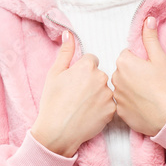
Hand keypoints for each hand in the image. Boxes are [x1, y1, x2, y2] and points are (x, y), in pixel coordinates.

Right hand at [31, 30, 115, 156]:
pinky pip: (109, 105)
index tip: (75, 82)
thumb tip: (68, 34)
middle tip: (77, 96)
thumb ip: (65, 52)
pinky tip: (89, 114)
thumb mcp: (54, 74)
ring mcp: (108, 95)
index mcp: (87, 66)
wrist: (57, 131)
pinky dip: (102, 109)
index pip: (91, 61)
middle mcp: (101, 78)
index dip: (82, 71)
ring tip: (83, 106)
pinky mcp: (112, 111)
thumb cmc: (53, 102)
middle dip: (91, 82)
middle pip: (100, 75)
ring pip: (105, 90)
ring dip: (98, 95)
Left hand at [111, 16, 165, 136]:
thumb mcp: (161, 59)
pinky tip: (143, 106)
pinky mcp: (119, 112)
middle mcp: (115, 78)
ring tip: (147, 95)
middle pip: (123, 71)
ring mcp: (116, 96)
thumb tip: (148, 19)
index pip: (127, 55)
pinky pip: (122, 103)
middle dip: (134, 74)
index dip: (140, 62)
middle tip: (150, 82)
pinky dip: (131, 104)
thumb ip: (151, 38)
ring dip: (131, 89)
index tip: (150, 70)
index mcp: (124, 62)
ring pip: (122, 87)